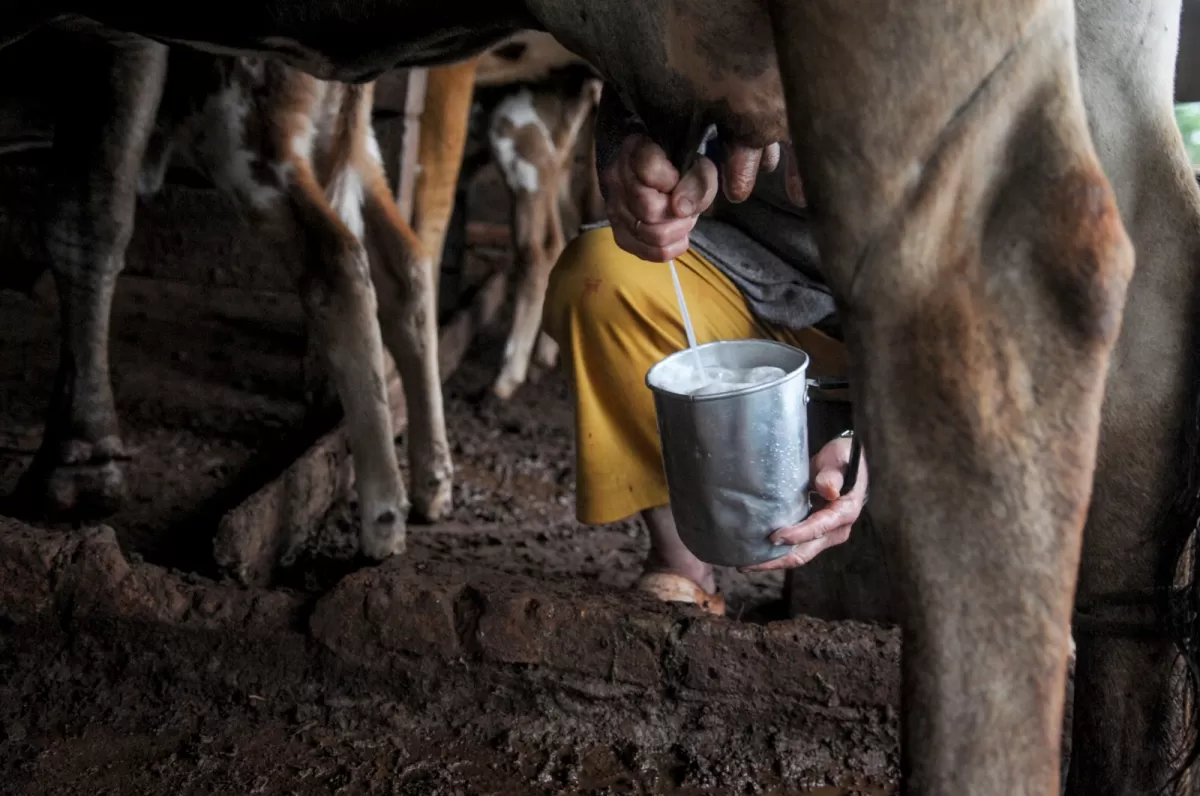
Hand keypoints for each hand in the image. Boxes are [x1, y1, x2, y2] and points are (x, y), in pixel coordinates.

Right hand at [603, 134, 780, 261]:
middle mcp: (616, 179)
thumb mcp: (696, 160)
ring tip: (682, 217)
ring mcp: (614, 208)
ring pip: (651, 235)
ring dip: (677, 230)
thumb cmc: (680, 162)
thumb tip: (681, 210)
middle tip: (686, 202)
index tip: (676, 176)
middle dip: (679, 211)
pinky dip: (671, 248)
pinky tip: (676, 233)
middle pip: (650, 211)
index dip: (671, 180)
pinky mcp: (620, 233)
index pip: (648, 170)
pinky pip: (650, 253)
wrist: (658, 168)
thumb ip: (698, 179)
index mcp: (634, 150)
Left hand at [741, 434, 867, 571]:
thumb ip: (832, 474)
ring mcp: (825, 535)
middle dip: (776, 560)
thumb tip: (828, 490)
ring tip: (745, 564)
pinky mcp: (814, 535)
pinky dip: (776, 553)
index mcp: (844, 512)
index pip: (818, 528)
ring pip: (797, 555)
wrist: (843, 464)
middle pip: (804, 552)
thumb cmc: (840, 459)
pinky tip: (755, 552)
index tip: (773, 537)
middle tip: (747, 564)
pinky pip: (795, 548)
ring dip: (773, 560)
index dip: (796, 535)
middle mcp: (836, 530)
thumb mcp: (839, 458)